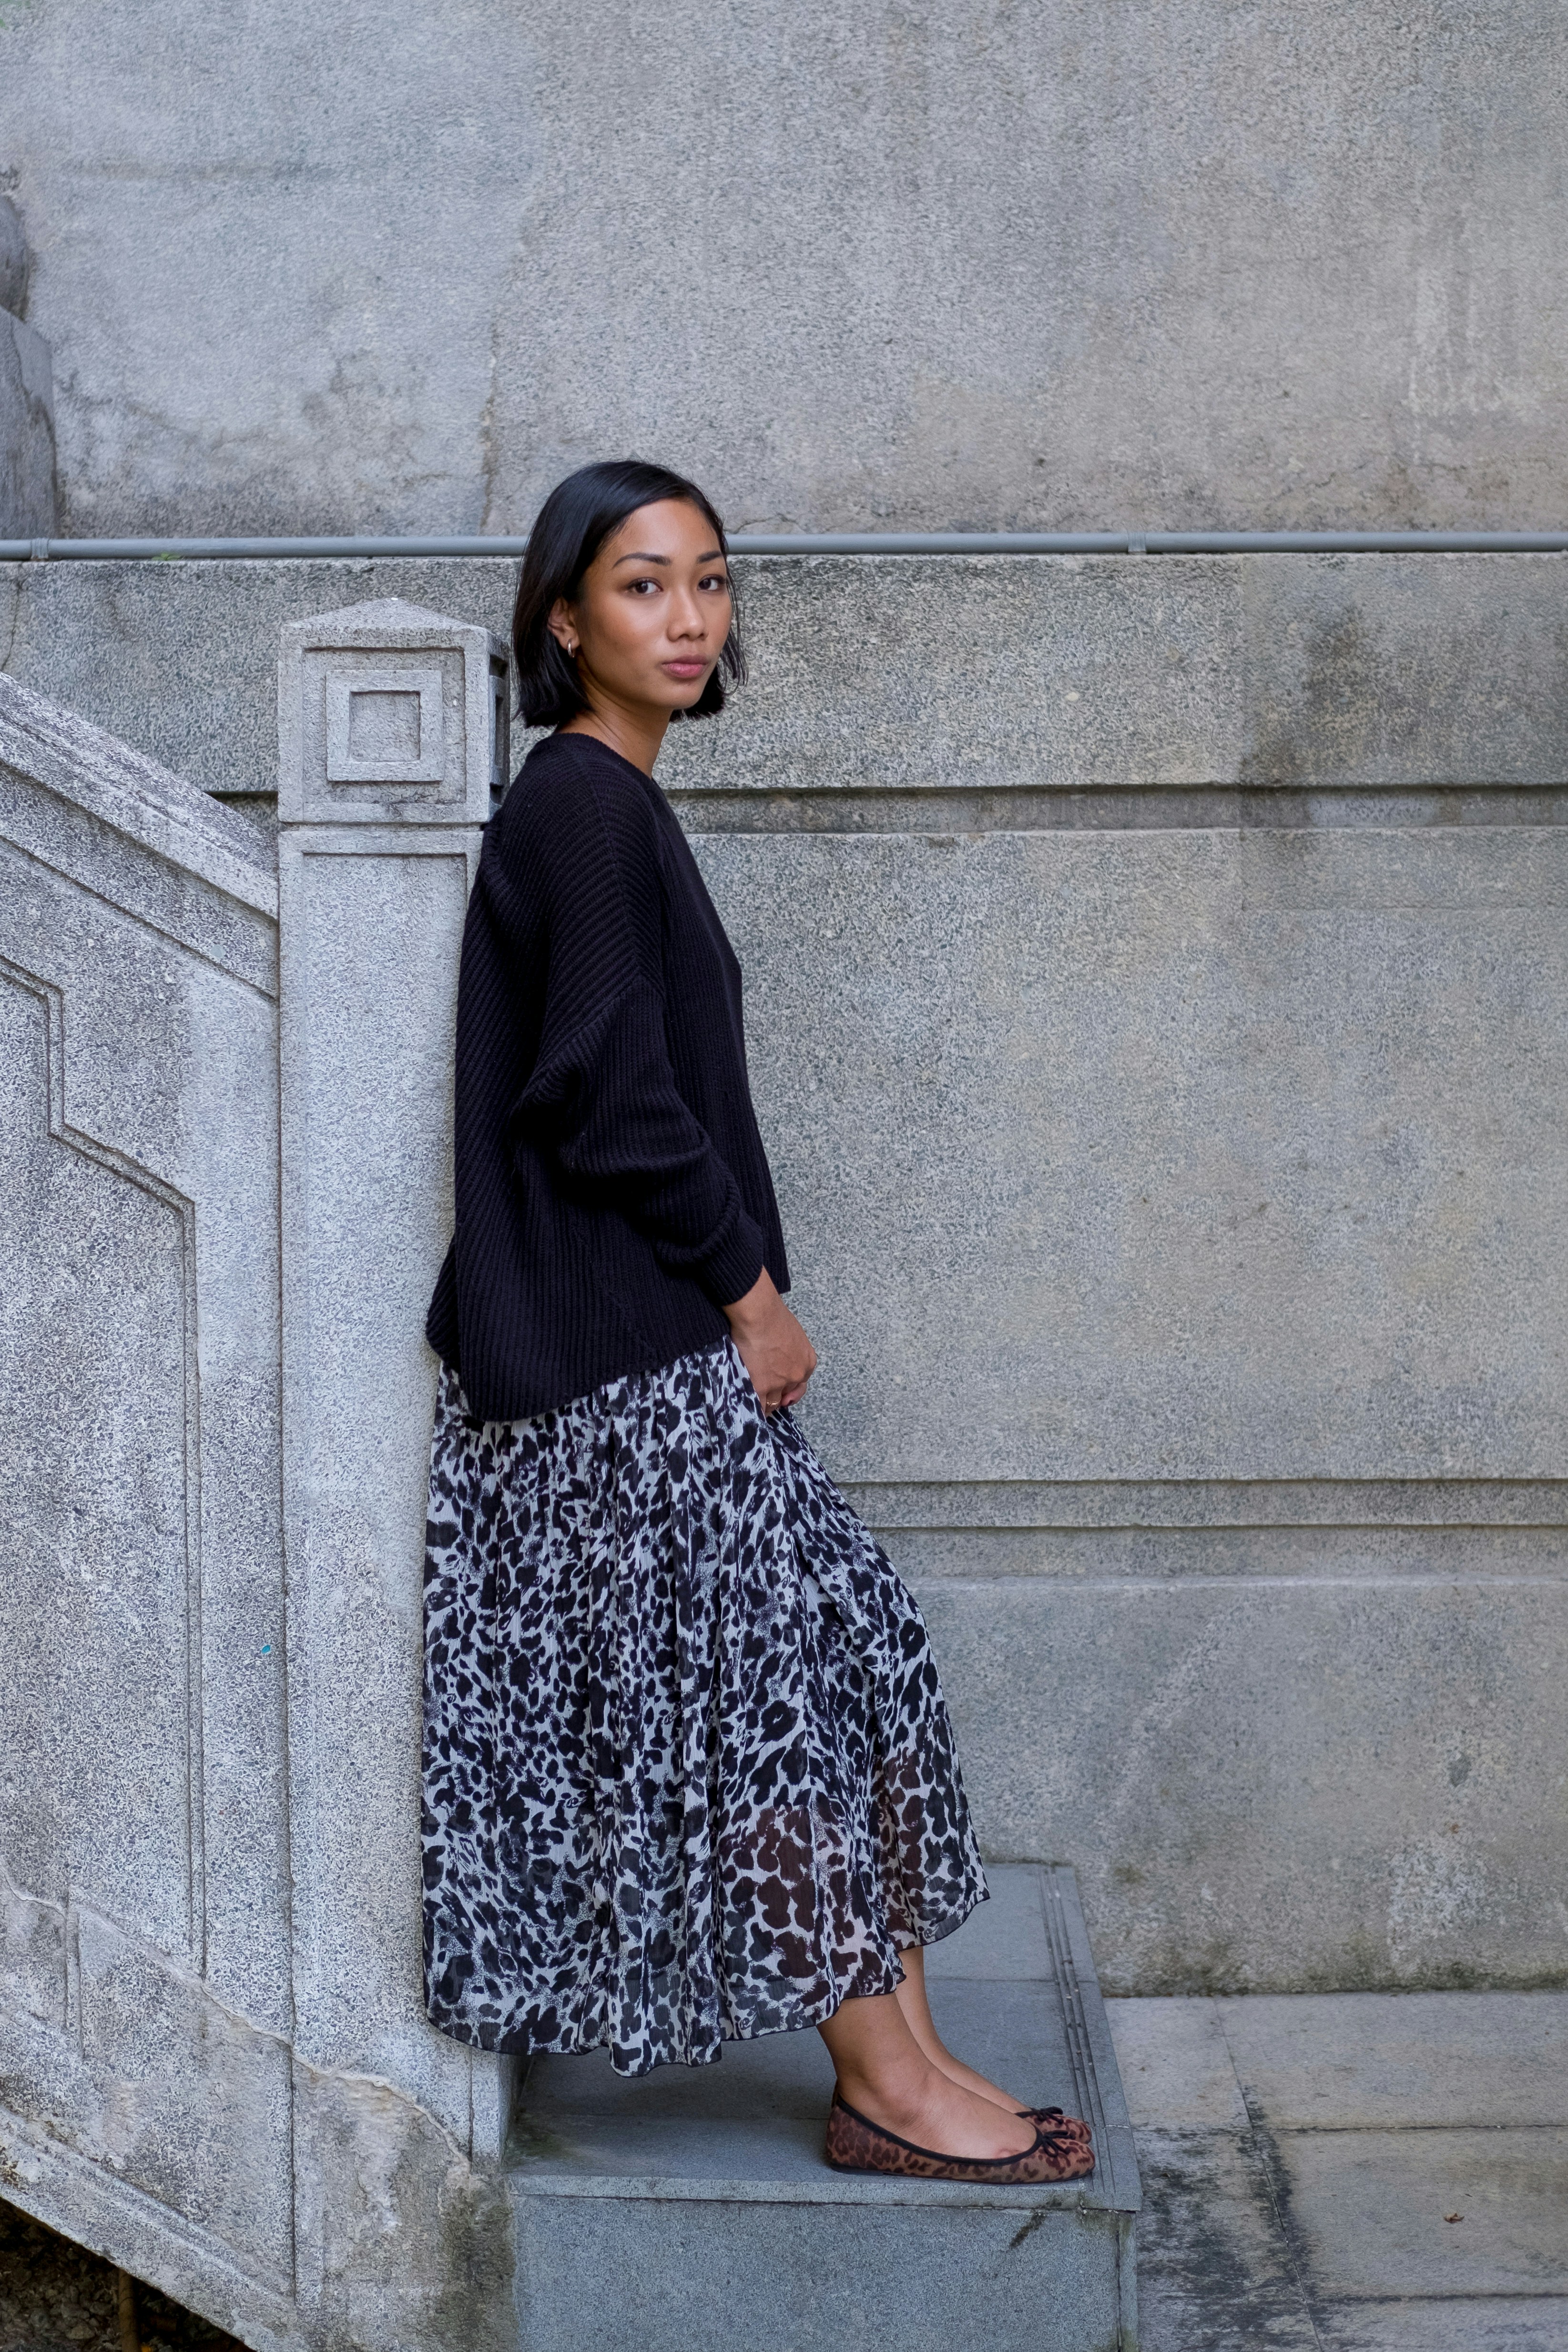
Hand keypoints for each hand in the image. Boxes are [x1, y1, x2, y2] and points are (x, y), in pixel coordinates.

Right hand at [723, 1268, 817, 1414]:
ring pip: (772, 1403)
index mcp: (807, 1362)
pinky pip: (758, 1406)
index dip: (787, 1390)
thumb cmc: (772, 1315)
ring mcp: (779, 1383)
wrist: (758, 1314)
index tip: (781, 1394)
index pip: (799, 1384)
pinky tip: (745, 1407)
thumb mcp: (792, 1333)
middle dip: (776, 1397)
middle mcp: (796, 1375)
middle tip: (764, 1396)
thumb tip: (777, 1356)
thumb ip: (789, 1350)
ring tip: (751, 1399)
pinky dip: (752, 1409)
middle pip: (786, 1396)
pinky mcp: (761, 1386)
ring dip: (763, 1403)